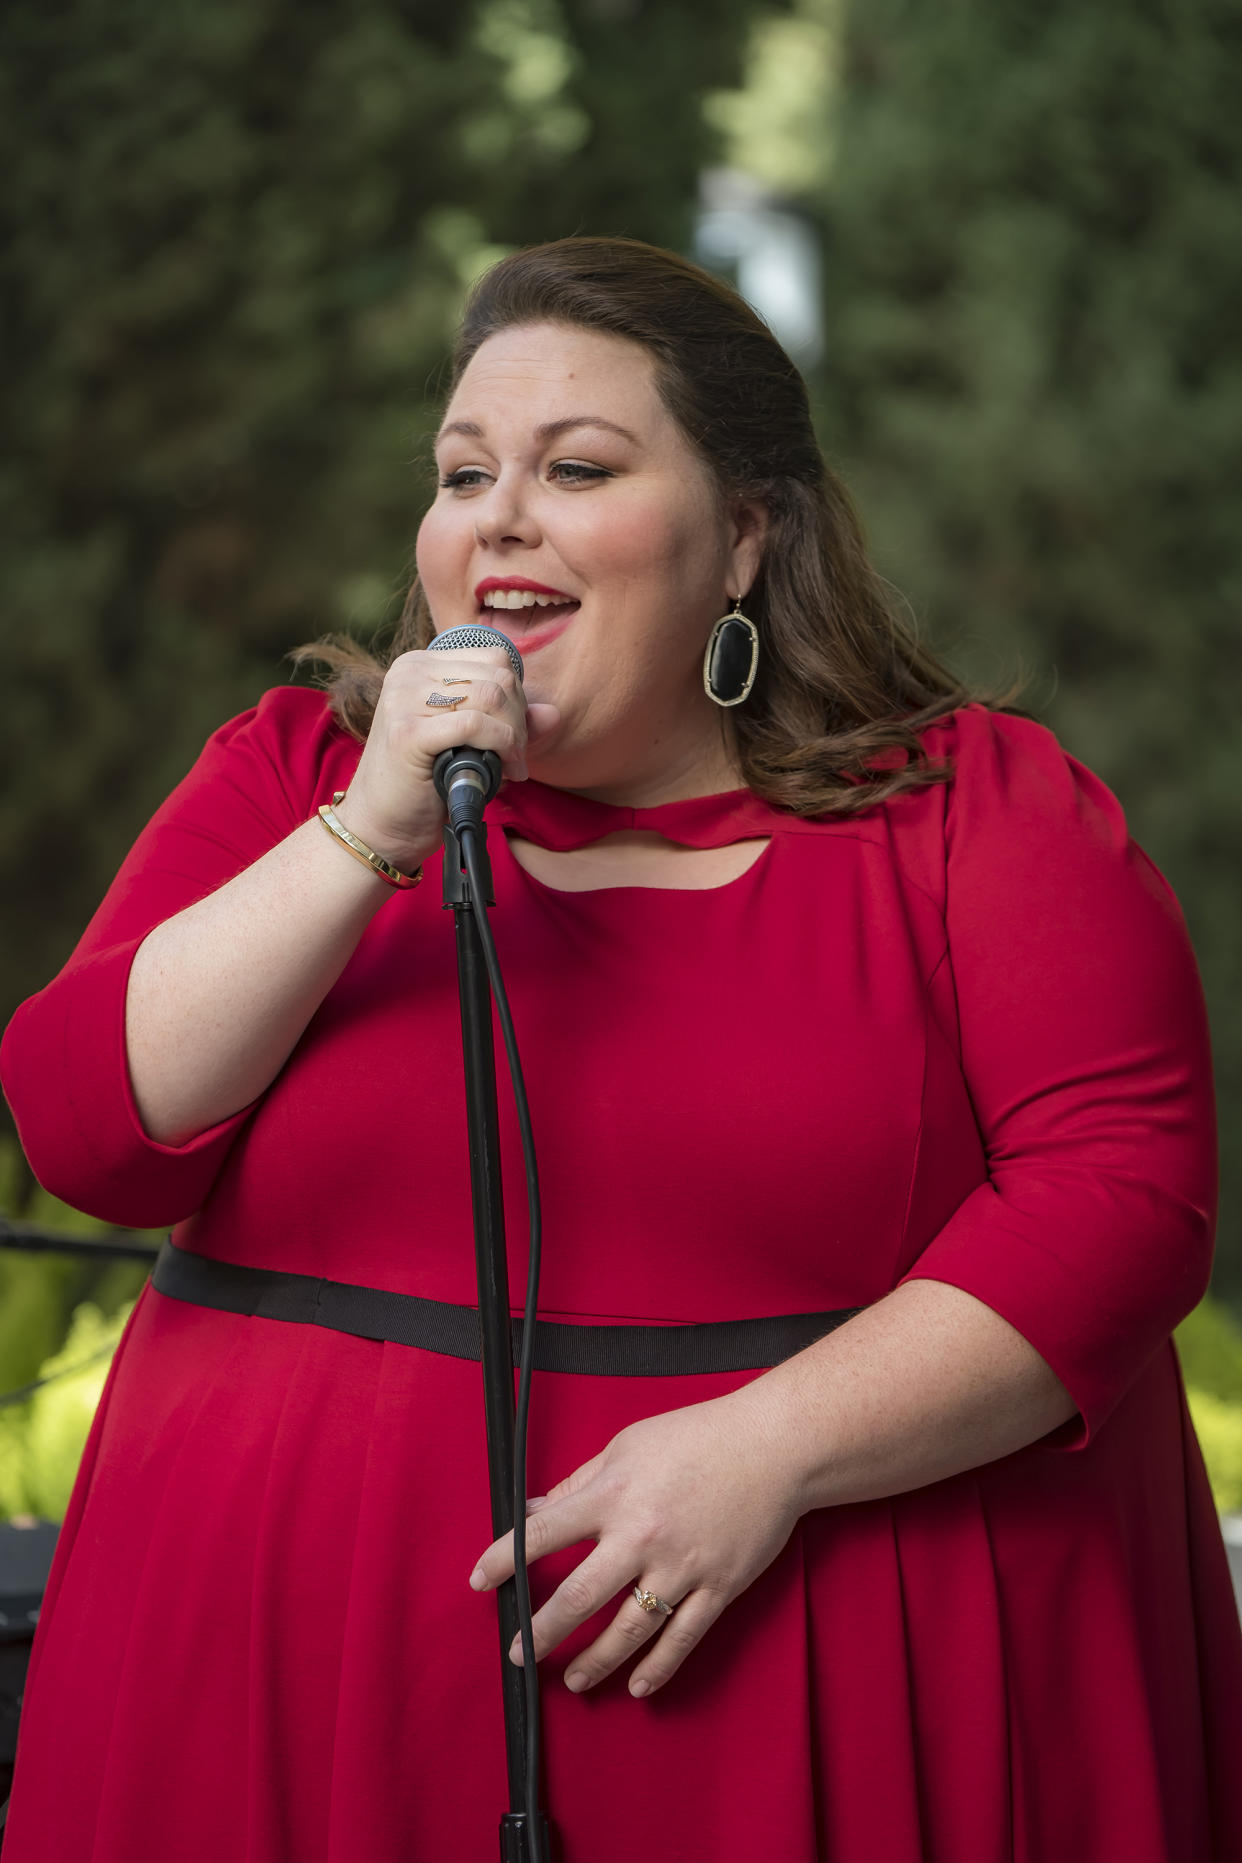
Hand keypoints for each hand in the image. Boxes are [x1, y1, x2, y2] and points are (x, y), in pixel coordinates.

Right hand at [336, 646, 560, 870]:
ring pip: (490, 696)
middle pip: (497, 675)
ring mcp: (403, 699)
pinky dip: (500, 746)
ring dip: (513, 736)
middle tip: (515, 756)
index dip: (518, 697)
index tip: (516, 736)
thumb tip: (553, 713)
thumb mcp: (471, 743)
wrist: (382, 825)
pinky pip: (474, 724)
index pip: (494, 658)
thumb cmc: (425, 783)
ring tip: (509, 765)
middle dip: (519, 719)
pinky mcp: (407, 732)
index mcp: (420, 665)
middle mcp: (408, 673)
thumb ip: (510, 724)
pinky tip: (503, 770)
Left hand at [469, 1390, 801, 1698]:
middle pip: (579, 1598)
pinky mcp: (717, 1588)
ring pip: (627, 1631)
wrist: (773, 1447)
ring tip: (572, 1679)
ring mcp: (681, 1568)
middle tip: (519, 1655)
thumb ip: (579, 1483)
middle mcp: (641, 1537)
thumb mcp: (626, 1446)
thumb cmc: (698, 1438)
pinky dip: (657, 1668)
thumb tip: (537, 1512)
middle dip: (542, 1632)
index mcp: (614, 1496)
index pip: (543, 1534)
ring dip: (594, 1662)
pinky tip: (637, 1685)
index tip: (479, 1580)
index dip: (504, 1560)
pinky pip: (681, 1639)